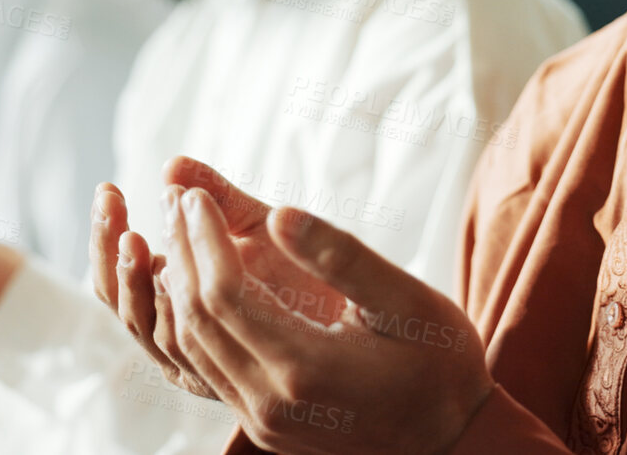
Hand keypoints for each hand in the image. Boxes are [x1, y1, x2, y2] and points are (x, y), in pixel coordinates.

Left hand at [107, 159, 496, 454]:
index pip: (225, 294)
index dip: (203, 239)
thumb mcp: (405, 300)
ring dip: (179, 285)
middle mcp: (272, 403)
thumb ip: (341, 256)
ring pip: (193, 347)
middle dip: (181, 253)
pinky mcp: (262, 425)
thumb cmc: (440, 364)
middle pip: (197, 319)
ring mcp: (263, 421)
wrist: (451, 441)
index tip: (195, 196)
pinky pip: (206, 368)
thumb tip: (279, 214)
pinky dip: (192, 319)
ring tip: (178, 232)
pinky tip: (196, 281)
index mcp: (307, 368)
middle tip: (175, 200)